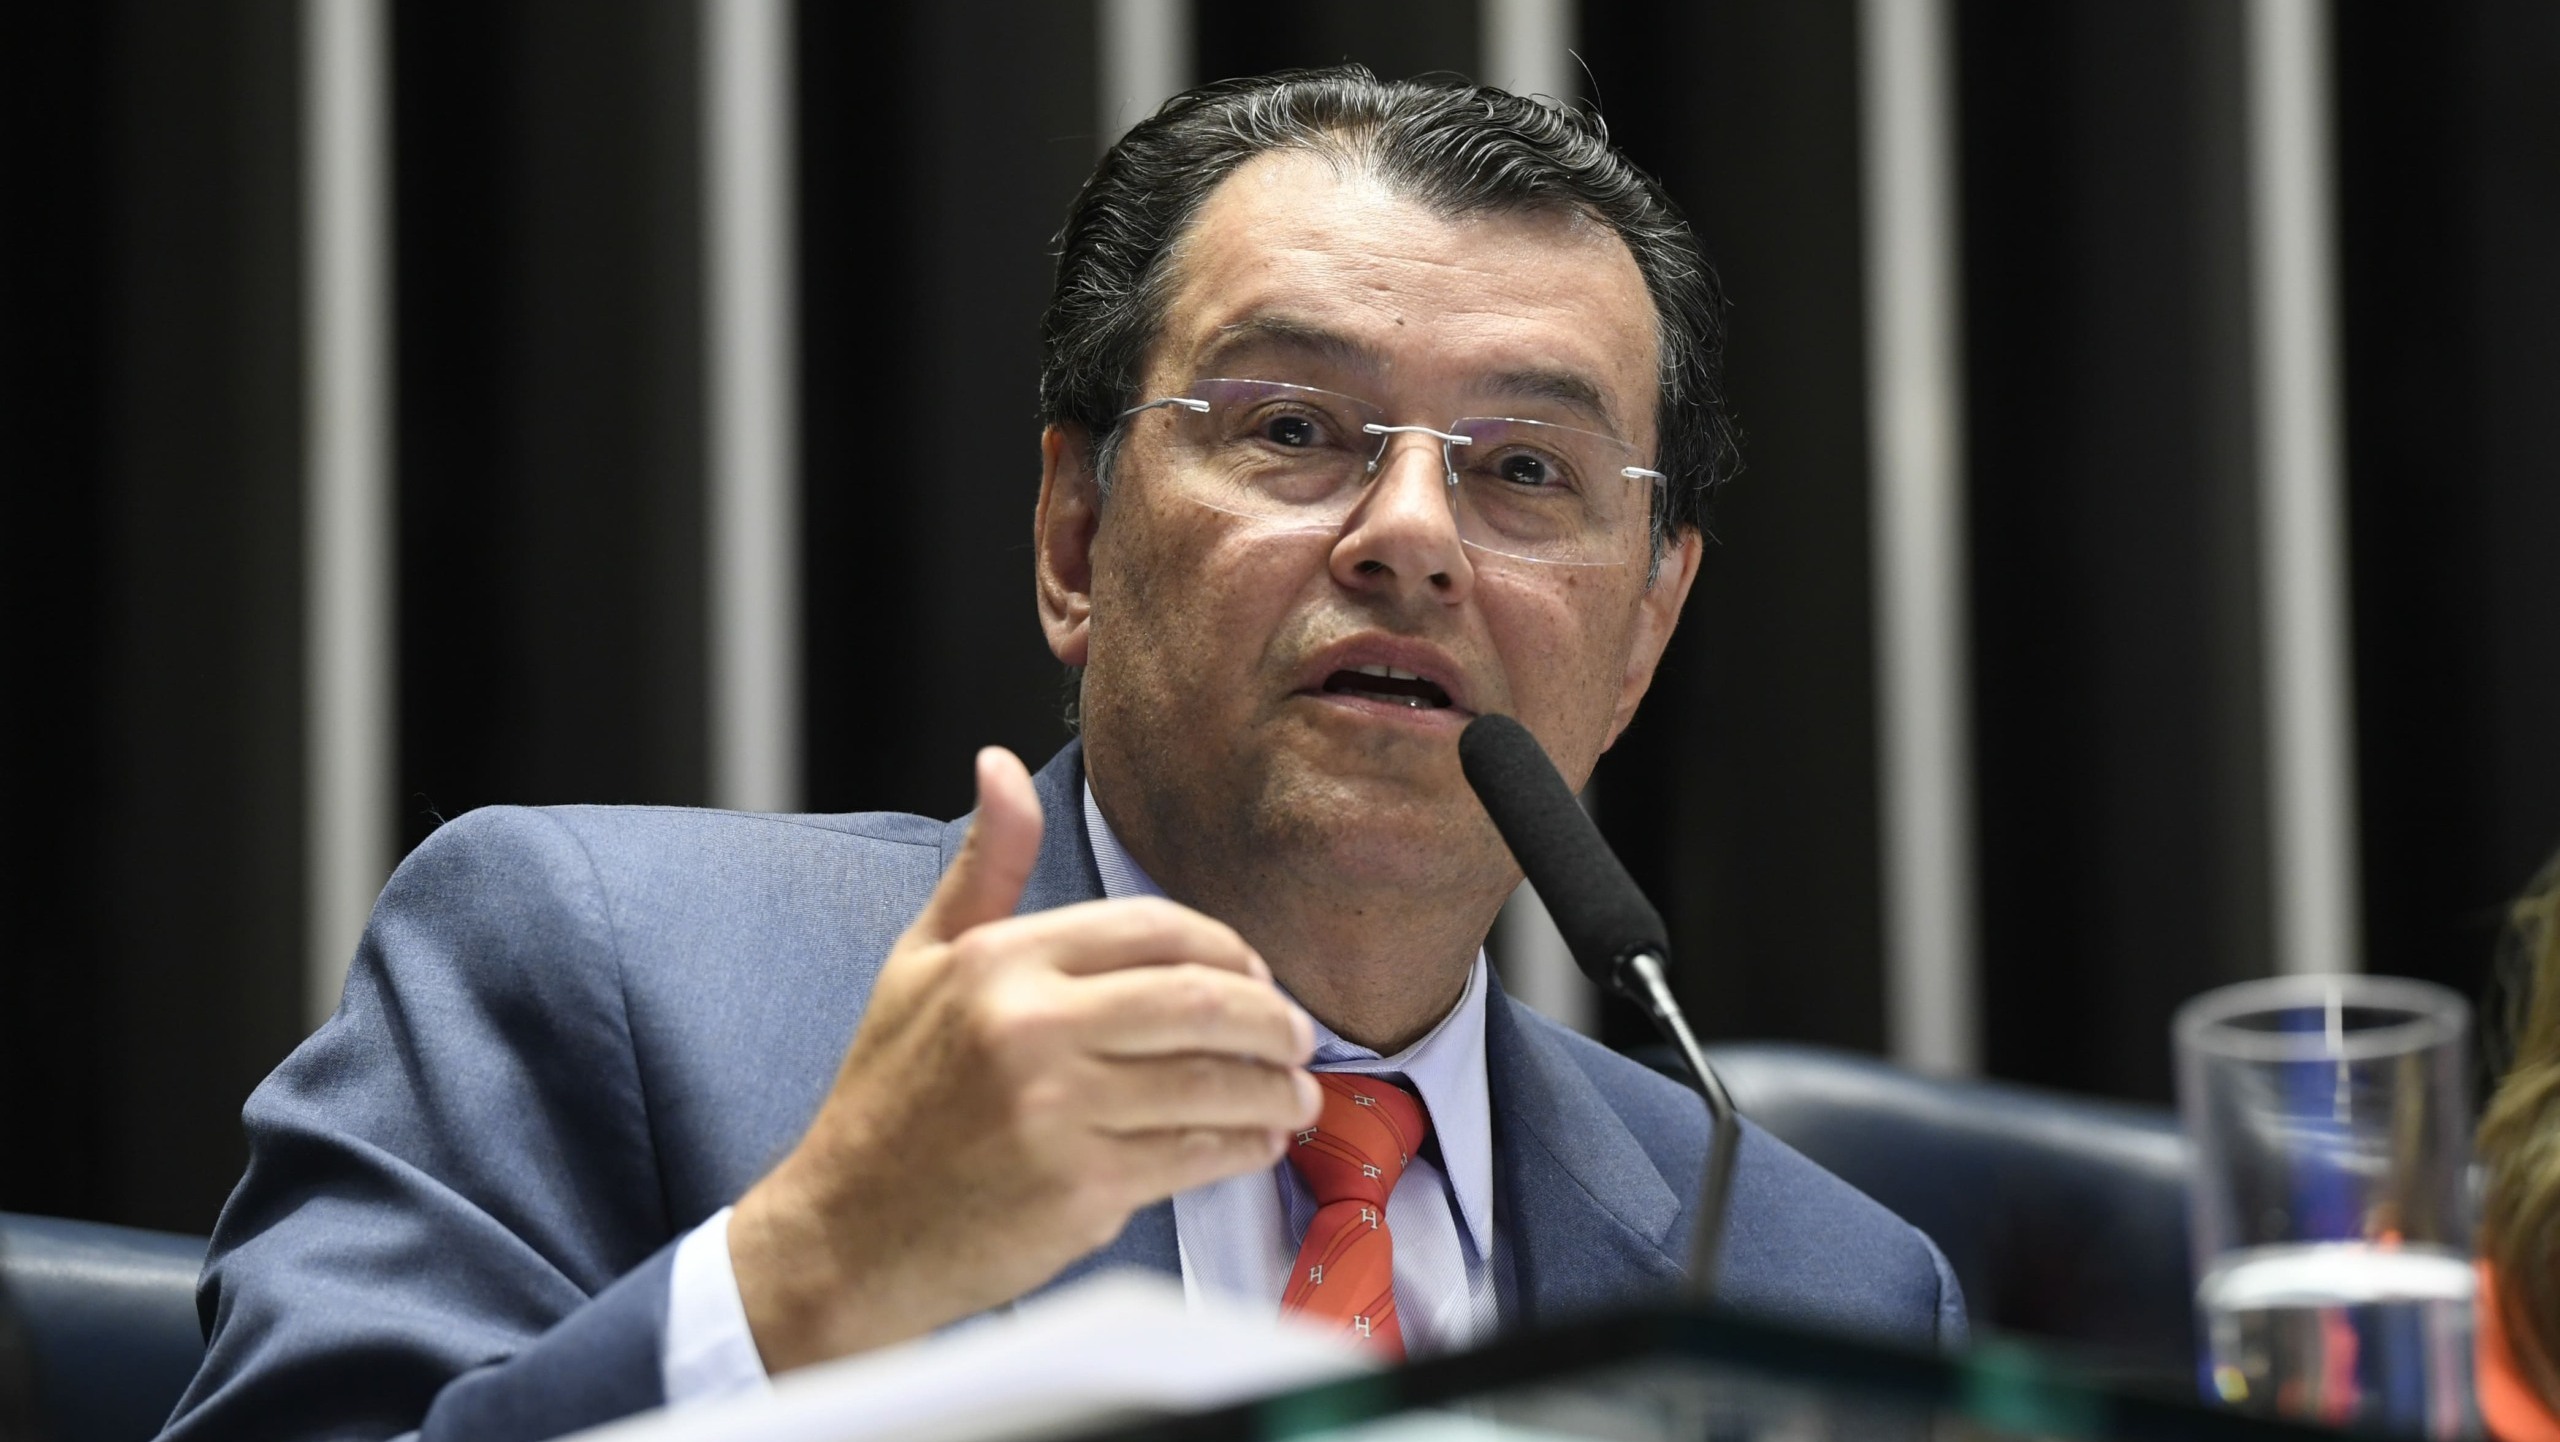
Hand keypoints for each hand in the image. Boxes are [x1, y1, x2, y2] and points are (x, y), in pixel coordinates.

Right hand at [728, 747, 1319, 1370]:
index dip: (1225, 948)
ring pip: (1213, 1083)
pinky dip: (1243, 1147)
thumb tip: (1000, 765)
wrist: (847, 1233)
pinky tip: (1256, 1142)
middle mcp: (1031, 1027)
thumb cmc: (890, 1097)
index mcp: (1001, 961)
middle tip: (1297, 1036)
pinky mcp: (1082, 1189)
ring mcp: (1059, 1112)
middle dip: (1272, 1020)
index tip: (1254, 974)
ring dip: (1275, 1090)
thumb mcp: (921, 962)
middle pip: (1201, 1001)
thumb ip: (985, 865)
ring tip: (1294, 1094)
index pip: (1155, 928)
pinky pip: (1196, 1155)